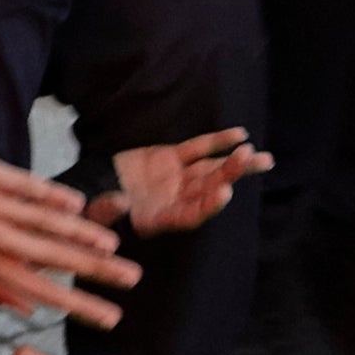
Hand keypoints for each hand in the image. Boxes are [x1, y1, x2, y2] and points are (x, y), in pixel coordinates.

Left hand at [0, 154, 138, 332]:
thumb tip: (31, 309)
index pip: (42, 291)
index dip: (79, 305)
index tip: (114, 318)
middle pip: (51, 260)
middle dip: (95, 271)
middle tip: (133, 279)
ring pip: (42, 222)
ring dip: (80, 233)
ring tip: (114, 245)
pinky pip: (22, 185)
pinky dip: (50, 194)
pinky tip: (78, 204)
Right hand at [93, 127, 272, 239]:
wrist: (91, 188)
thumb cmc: (93, 206)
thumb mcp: (98, 211)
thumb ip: (110, 207)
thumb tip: (117, 202)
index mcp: (160, 218)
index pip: (190, 214)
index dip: (209, 205)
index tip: (225, 193)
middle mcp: (174, 199)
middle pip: (208, 188)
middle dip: (231, 175)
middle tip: (254, 161)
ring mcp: (176, 178)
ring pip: (210, 169)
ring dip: (235, 163)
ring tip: (263, 159)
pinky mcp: (171, 158)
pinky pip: (197, 149)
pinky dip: (217, 142)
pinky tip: (240, 135)